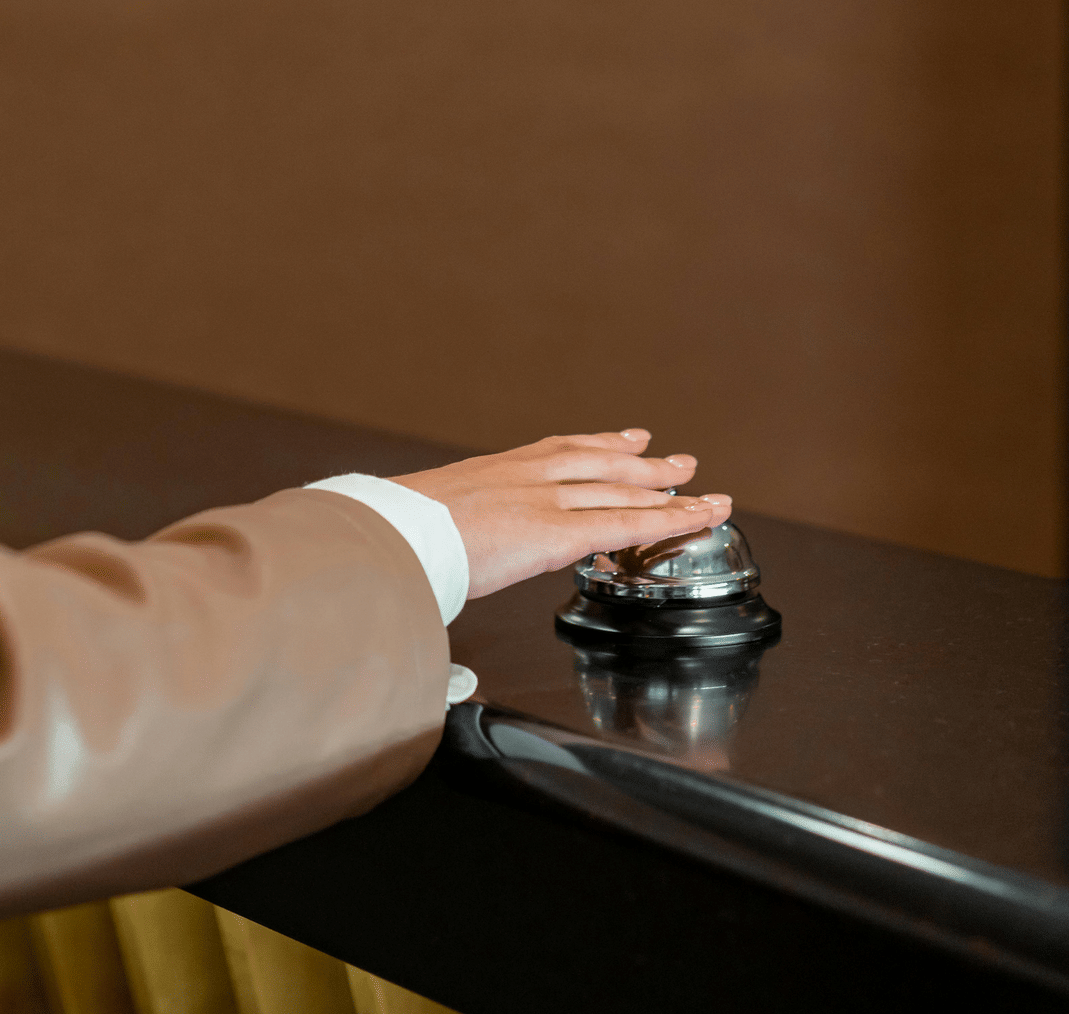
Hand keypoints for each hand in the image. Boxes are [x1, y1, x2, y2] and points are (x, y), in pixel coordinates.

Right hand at [390, 430, 732, 598]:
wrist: (390, 535)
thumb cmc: (396, 534)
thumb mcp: (425, 520)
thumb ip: (451, 530)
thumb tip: (438, 555)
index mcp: (494, 472)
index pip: (559, 450)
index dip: (599, 443)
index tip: (627, 438)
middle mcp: (526, 477)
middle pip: (600, 463)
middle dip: (644, 462)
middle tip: (678, 459)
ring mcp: (544, 501)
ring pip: (621, 491)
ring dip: (668, 491)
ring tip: (701, 490)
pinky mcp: (556, 533)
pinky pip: (626, 525)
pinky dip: (667, 520)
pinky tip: (694, 518)